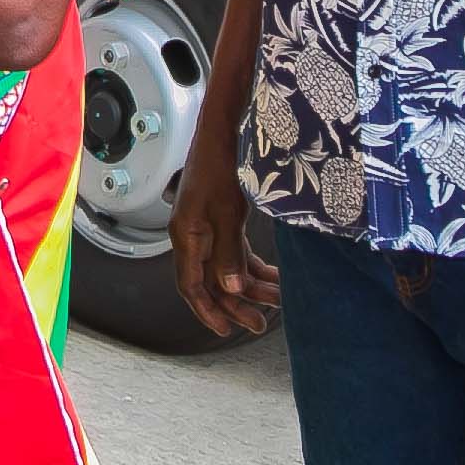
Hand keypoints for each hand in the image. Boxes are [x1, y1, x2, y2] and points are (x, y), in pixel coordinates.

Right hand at [172, 135, 277, 337]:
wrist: (222, 133)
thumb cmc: (219, 167)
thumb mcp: (227, 213)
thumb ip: (228, 253)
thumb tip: (231, 287)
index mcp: (186, 236)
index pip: (191, 285)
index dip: (208, 311)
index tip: (225, 330)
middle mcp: (193, 236)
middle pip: (211, 281)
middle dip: (236, 304)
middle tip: (260, 323)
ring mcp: (206, 229)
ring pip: (226, 269)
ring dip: (250, 285)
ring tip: (277, 299)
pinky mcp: (220, 220)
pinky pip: (235, 253)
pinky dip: (253, 266)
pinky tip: (274, 275)